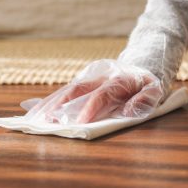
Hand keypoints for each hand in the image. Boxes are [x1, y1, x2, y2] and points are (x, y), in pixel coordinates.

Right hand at [20, 60, 164, 123]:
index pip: (102, 95)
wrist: (143, 62)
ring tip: (32, 119)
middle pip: (76, 90)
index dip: (89, 110)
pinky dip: (48, 101)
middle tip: (45, 123)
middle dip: (60, 107)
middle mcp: (99, 76)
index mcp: (118, 80)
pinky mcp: (82, 81)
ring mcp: (89, 77)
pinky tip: (32, 109)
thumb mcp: (156, 90)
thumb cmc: (148, 83)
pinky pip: (63, 91)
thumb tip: (130, 111)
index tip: (77, 125)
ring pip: (66, 90)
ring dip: (49, 105)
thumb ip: (145, 99)